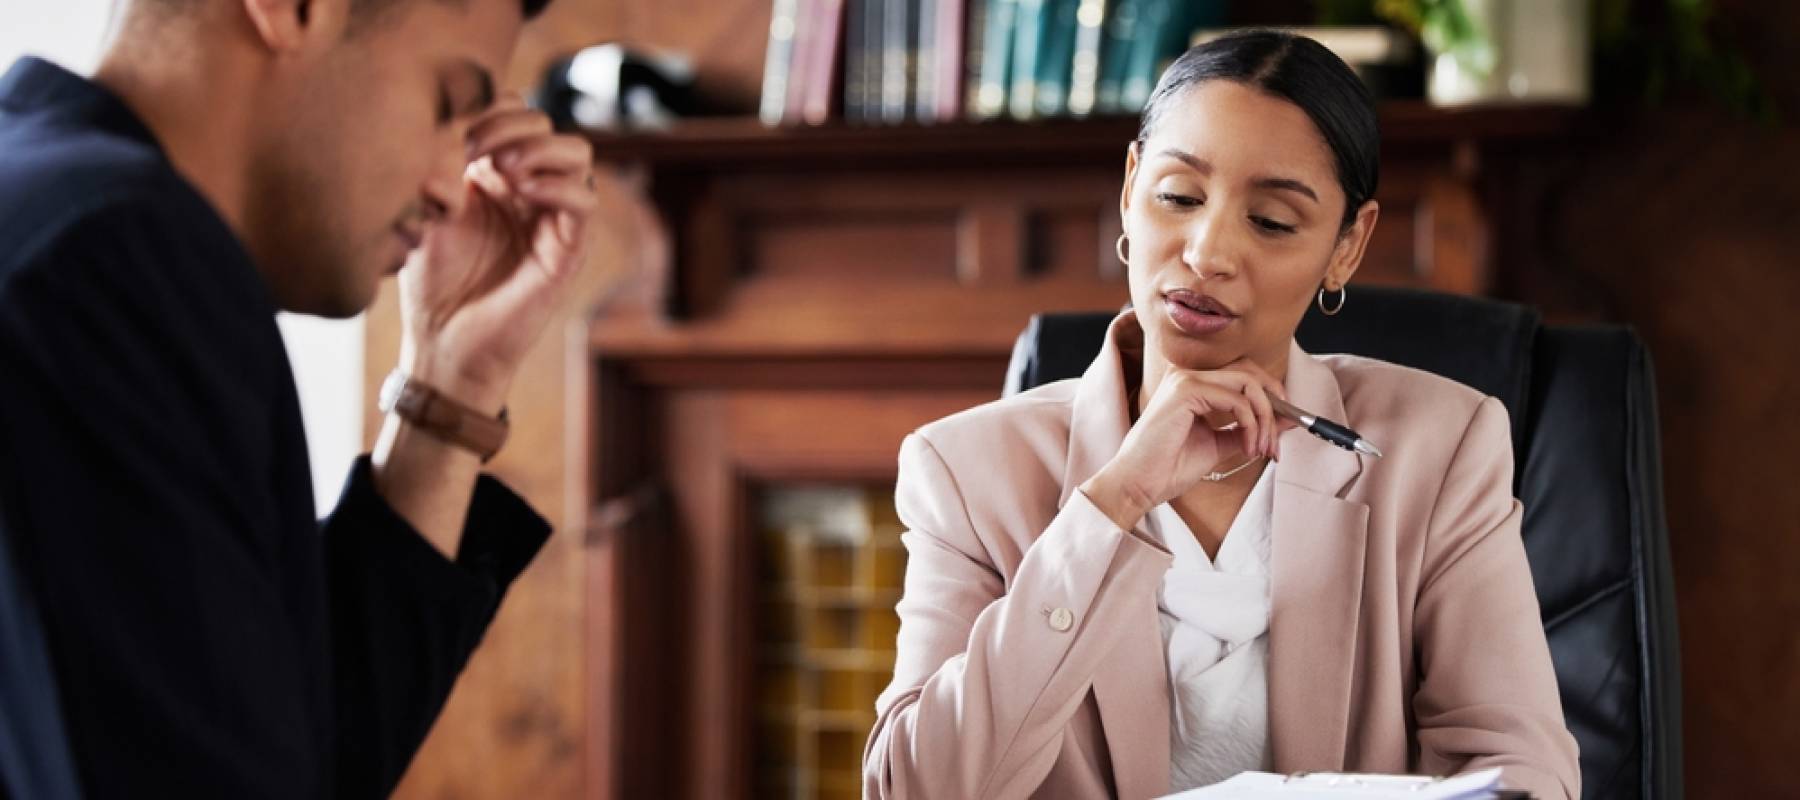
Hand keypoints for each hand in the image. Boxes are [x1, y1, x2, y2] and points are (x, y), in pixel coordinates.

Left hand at [397, 95, 596, 413]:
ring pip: (577, 153)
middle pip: (546, 124)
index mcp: (495, 175)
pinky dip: (559, 186)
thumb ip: (439, 167)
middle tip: (476, 149)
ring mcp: (551, 217)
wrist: (445, 344)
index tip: (455, 135)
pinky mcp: (567, 249)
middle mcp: (528, 190)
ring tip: (504, 169)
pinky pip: (585, 201)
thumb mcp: (426, 212)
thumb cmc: (432, 284)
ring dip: (541, 149)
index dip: (491, 111)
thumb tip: (452, 131)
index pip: (514, 114)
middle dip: (512, 125)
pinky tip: (523, 192)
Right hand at [1079, 359, 1290, 529]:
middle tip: (1278, 436)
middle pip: (1250, 371)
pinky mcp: (1186, 391)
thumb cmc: (1169, 467)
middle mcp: (1188, 375)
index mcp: (1193, 385)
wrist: (1138, 484)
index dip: (1270, 396)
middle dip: (1274, 402)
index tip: (1283, 426)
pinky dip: (1251, 424)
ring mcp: (1185, 379)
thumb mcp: (1219, 445)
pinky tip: (1247, 448)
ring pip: (1248, 383)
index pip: (1243, 374)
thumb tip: (1287, 420)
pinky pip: (1237, 400)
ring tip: (1261, 449)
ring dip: (1264, 418)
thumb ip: (1248, 429)